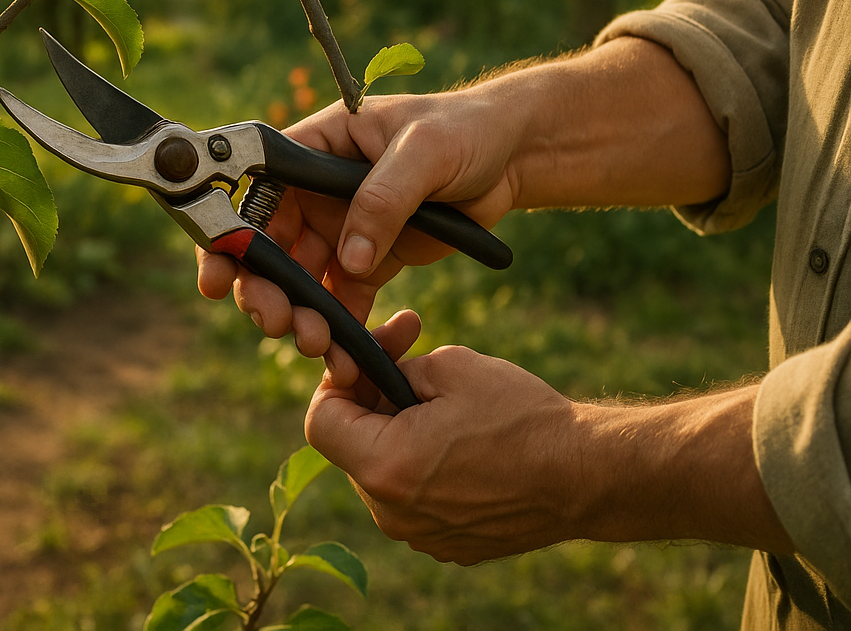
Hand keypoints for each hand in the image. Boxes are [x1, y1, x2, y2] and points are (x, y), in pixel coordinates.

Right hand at [196, 90, 518, 357]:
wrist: (512, 157)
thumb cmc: (464, 129)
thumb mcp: (424, 150)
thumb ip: (383, 198)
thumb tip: (349, 258)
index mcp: (314, 147)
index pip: (255, 190)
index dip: (228, 231)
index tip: (218, 272)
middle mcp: (315, 190)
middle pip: (265, 243)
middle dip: (260, 287)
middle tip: (273, 320)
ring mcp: (339, 227)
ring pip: (297, 279)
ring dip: (296, 313)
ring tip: (313, 343)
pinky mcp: (368, 260)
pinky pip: (340, 299)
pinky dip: (336, 328)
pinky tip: (340, 355)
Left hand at [306, 312, 581, 564]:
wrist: (588, 475)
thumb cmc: (522, 417)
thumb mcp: (448, 365)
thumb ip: (393, 369)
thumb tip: (374, 374)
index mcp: (384, 467)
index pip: (320, 422)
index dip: (337, 384)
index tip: (367, 363)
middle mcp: (393, 514)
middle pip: (352, 447)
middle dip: (373, 405)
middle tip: (413, 369)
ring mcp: (420, 537)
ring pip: (383, 472)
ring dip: (400, 435)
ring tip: (447, 410)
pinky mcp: (448, 546)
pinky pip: (415, 499)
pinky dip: (427, 468)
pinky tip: (467, 446)